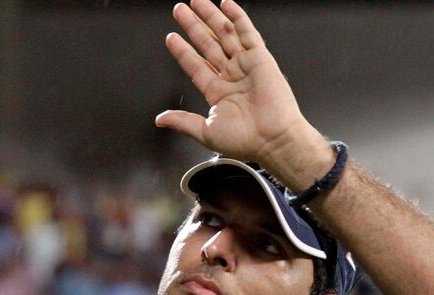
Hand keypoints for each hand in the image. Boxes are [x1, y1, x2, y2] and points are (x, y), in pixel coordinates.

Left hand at [155, 0, 311, 164]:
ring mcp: (246, 66)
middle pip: (208, 45)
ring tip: (196, 2)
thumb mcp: (205, 132)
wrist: (272, 139)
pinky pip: (247, 32)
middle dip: (193, 27)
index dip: (183, 51)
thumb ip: (182, 122)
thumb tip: (161, 119)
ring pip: (225, 34)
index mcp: (219, 93)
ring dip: (211, 17)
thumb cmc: (245, 141)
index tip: (171, 38)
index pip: (196, 66)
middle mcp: (232, 77)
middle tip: (179, 11)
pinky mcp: (261, 58)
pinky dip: (238, 17)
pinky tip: (226, 4)